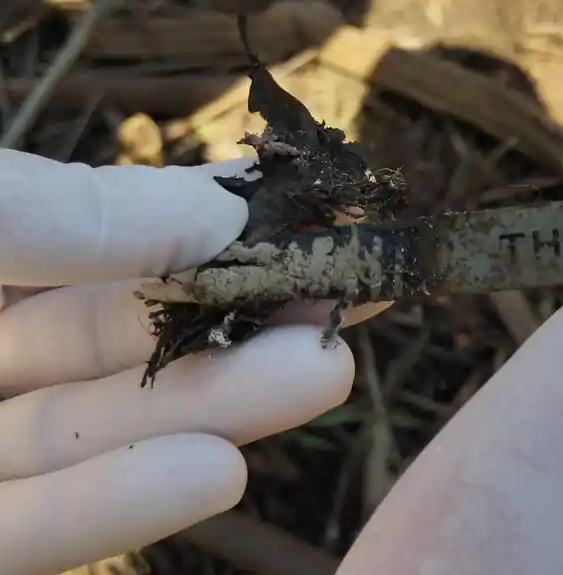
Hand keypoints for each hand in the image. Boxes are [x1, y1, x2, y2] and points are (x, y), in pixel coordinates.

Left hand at [0, 154, 383, 573]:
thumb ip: (60, 211)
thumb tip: (223, 212)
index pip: (99, 240)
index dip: (214, 231)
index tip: (319, 223)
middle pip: (111, 346)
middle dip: (236, 327)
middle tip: (348, 306)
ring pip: (86, 435)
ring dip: (212, 410)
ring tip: (326, 376)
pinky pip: (24, 532)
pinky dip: (117, 506)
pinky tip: (217, 473)